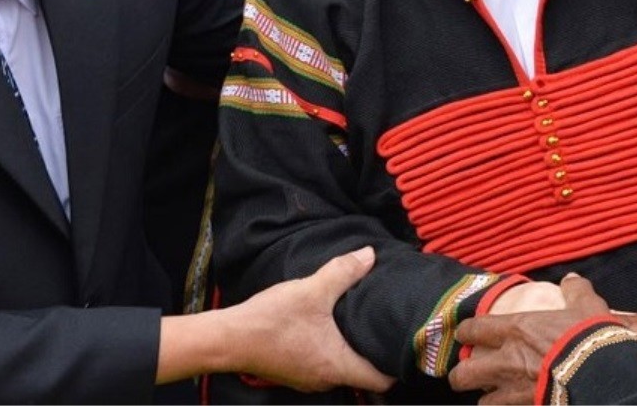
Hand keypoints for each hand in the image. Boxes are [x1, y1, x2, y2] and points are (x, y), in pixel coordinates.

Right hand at [225, 247, 393, 393]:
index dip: (398, 364)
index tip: (408, 343)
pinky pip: (325, 362)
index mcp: (337, 366)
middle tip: (390, 323)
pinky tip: (334, 324)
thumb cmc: (271, 320)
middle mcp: (326, 379)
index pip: (382, 380)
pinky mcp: (295, 370)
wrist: (228, 338)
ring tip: (365, 320)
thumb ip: (344, 272)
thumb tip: (370, 255)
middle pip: (365, 372)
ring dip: (354, 347)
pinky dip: (335, 347)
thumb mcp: (312, 290)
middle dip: (377, 350)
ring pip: (344, 366)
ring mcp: (309, 377)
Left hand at [450, 272, 614, 402]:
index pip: (474, 329)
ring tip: (493, 394)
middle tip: (470, 370)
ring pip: (481, 401)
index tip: (466, 334)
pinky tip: (513, 405)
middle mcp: (507, 361)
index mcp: (517, 329)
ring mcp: (513, 391)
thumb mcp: (587, 306)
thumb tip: (571, 280)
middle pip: (463, 373)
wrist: (601, 375)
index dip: (466, 332)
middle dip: (462, 373)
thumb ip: (575, 291)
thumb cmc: (589, 338)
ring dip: (487, 397)